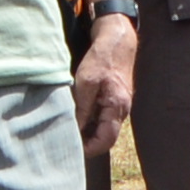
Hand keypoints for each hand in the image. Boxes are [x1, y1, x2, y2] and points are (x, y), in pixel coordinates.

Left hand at [72, 13, 138, 148]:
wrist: (117, 40)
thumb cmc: (102, 58)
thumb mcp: (86, 82)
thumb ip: (82, 107)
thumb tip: (75, 129)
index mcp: (117, 107)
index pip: (106, 140)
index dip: (90, 149)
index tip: (73, 149)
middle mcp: (122, 110)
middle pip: (105, 137)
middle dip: (87, 142)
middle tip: (67, 141)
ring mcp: (119, 106)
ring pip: (103, 128)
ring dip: (88, 131)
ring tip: (69, 128)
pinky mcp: (114, 100)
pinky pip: (103, 118)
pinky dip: (90, 121)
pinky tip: (77, 115)